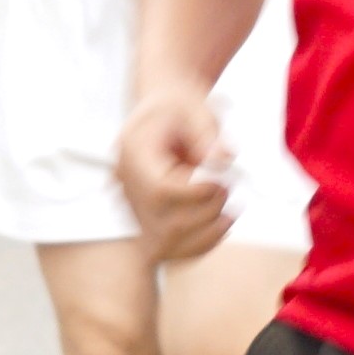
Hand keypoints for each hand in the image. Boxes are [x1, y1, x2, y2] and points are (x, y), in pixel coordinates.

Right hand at [115, 84, 232, 263]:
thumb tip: (222, 159)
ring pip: (163, 245)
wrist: (164, 109)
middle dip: (205, 213)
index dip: (198, 194)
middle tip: (227, 189)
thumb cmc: (180, 106)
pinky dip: (197, 244)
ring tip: (228, 211)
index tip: (222, 181)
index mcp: (132, 152)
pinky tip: (219, 225)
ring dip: (204, 235)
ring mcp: (132, 205)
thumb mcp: (196, 108)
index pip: (161, 191)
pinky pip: (167, 248)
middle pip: (162, 224)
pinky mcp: (144, 218)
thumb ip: (207, 133)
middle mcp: (125, 183)